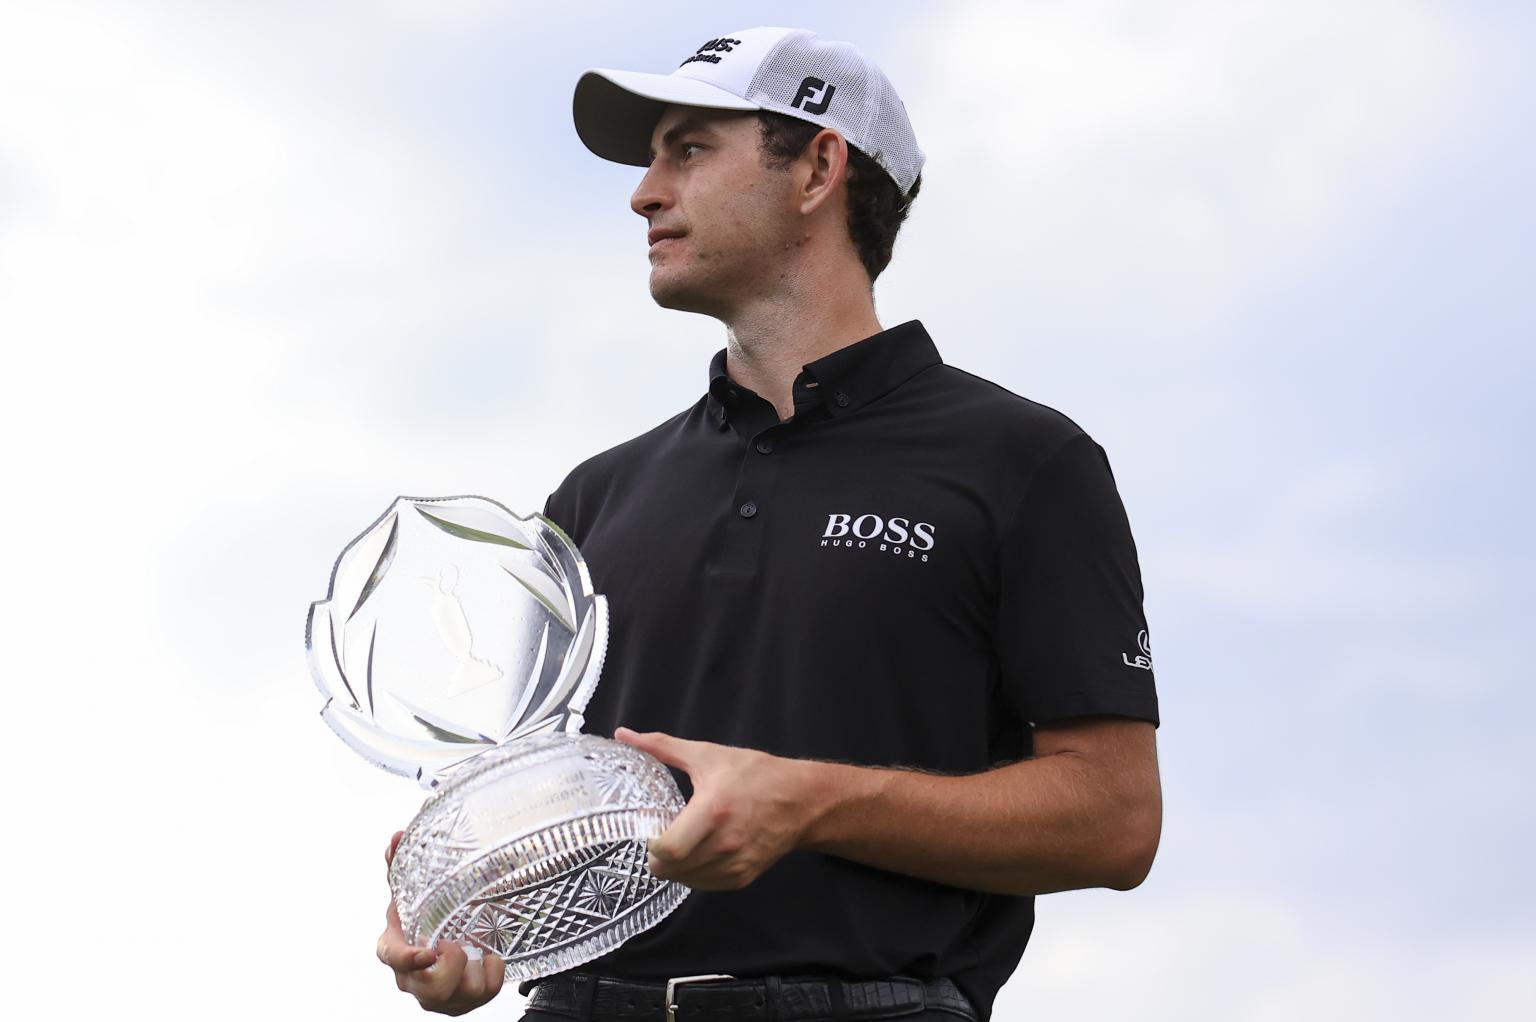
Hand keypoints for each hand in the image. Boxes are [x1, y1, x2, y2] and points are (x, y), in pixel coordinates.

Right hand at [376, 830, 504, 1014]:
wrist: (446, 942)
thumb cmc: (423, 919)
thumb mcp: (412, 894)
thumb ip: (403, 866)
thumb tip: (398, 837)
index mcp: (396, 948)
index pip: (392, 958)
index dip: (408, 958)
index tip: (428, 951)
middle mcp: (413, 979)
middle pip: (429, 988)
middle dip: (451, 966)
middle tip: (459, 943)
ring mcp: (437, 996)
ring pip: (458, 996)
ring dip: (473, 970)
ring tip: (476, 948)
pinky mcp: (461, 1004)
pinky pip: (483, 996)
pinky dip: (493, 975)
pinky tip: (489, 958)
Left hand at [613, 727, 816, 890]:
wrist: (800, 800)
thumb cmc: (754, 774)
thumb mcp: (707, 755)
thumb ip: (662, 746)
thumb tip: (623, 734)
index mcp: (712, 811)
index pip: (668, 850)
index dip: (652, 846)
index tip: (652, 831)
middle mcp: (724, 844)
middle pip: (671, 870)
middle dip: (659, 857)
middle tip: (662, 838)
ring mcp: (735, 864)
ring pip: (686, 881)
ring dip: (677, 867)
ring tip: (684, 844)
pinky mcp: (743, 877)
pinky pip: (705, 885)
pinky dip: (695, 874)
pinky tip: (700, 853)